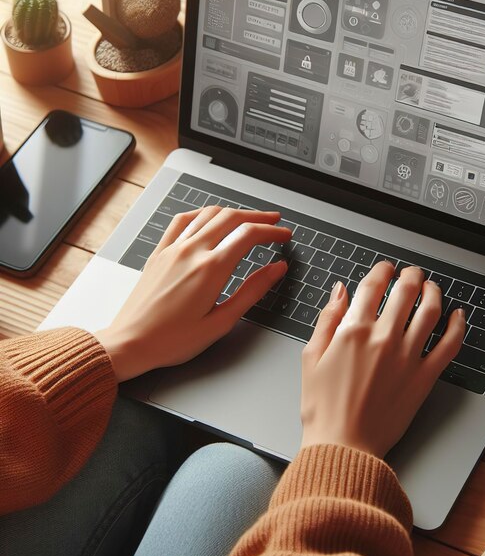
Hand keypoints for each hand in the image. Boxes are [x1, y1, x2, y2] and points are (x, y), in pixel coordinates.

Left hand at [96, 207, 290, 381]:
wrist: (130, 343)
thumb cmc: (173, 340)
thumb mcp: (222, 322)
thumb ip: (252, 291)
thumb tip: (276, 270)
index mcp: (210, 269)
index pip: (248, 235)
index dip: (272, 231)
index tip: (284, 235)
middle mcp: (191, 252)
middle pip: (231, 218)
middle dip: (258, 217)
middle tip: (275, 222)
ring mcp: (173, 249)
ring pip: (208, 214)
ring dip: (234, 212)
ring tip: (249, 218)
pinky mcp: (160, 252)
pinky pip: (182, 220)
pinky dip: (203, 213)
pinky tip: (210, 217)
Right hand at [300, 262, 464, 457]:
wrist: (343, 445)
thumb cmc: (323, 407)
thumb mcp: (311, 357)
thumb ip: (327, 319)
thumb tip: (340, 291)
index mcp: (353, 331)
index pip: (373, 286)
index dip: (382, 270)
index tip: (385, 269)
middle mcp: (384, 338)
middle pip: (405, 292)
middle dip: (410, 275)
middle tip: (411, 272)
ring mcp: (408, 357)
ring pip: (430, 312)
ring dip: (433, 292)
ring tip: (430, 287)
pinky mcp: (424, 378)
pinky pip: (449, 346)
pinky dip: (457, 327)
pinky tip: (458, 316)